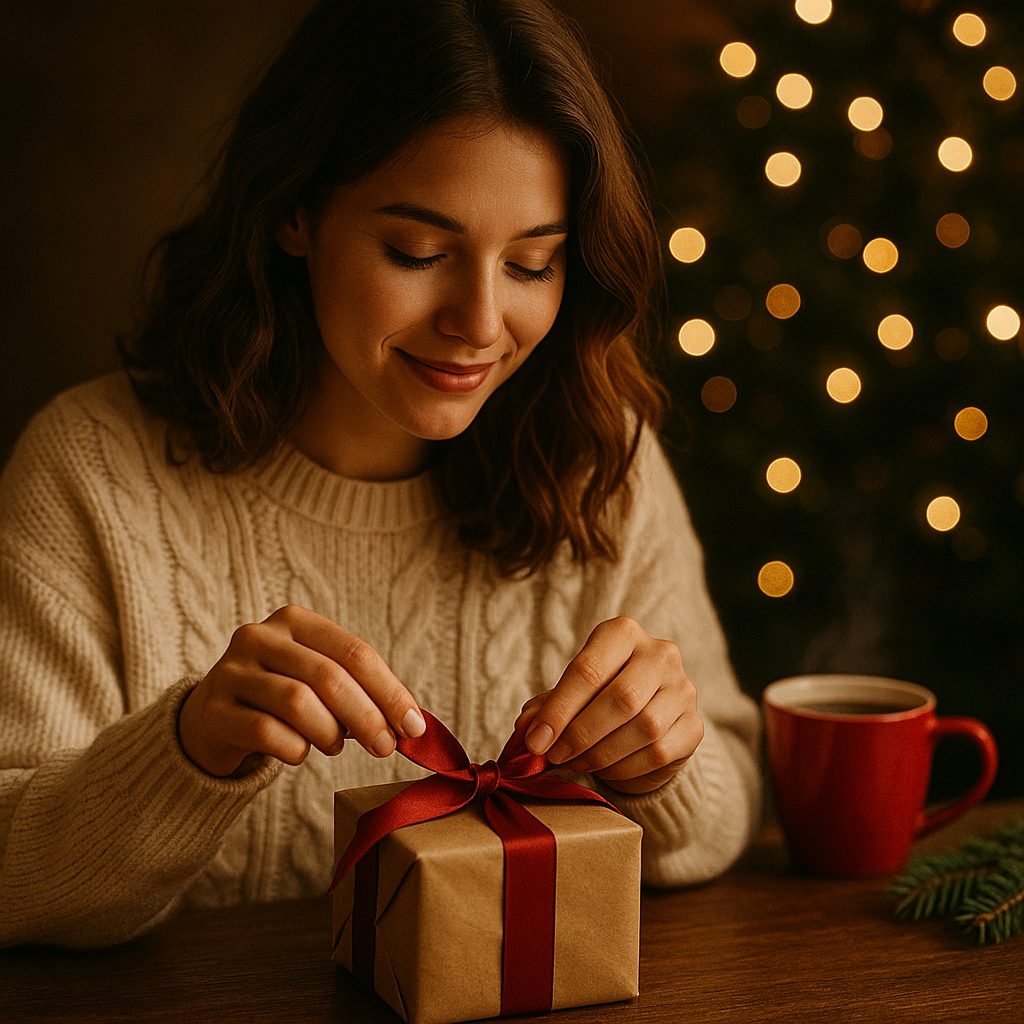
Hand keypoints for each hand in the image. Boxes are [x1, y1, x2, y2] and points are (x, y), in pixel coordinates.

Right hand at [177, 605, 424, 776]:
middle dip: (367, 717)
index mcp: (295, 621)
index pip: (355, 653)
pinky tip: (299, 752)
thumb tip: (411, 725)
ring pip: (298, 702)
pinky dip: (295, 750)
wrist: (210, 720)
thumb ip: (360, 692)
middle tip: (385, 747)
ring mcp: (231, 672)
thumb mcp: (319, 681)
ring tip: (334, 747)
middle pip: (329, 677)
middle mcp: (259, 637)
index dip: (390, 692)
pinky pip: (267, 733)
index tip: (414, 727)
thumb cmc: (280, 699)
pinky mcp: (213, 711)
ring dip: (329, 733)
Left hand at [514, 617, 702, 794]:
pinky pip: (659, 752)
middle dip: (581, 733)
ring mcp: (683, 688)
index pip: (589, 670)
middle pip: (621, 697)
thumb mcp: (570, 695)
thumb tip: (526, 729)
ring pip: (644, 727)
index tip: (536, 741)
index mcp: (623, 633)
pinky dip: (625, 767)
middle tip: (555, 755)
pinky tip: (606, 768)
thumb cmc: (599, 699)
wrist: (647, 721)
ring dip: (602, 753)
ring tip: (577, 762)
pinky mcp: (694, 725)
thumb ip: (547, 708)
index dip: (559, 709)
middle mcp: (660, 653)